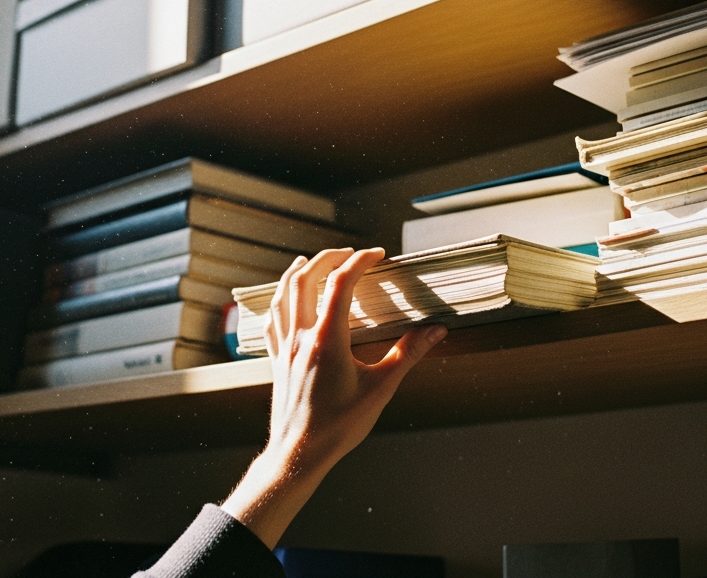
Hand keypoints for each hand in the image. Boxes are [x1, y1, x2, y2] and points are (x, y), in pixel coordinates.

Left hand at [220, 248, 446, 547]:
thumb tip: (435, 331)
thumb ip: (407, 355)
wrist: (299, 454)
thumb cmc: (339, 426)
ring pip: (282, 296)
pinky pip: (271, 320)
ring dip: (297, 273)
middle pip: (306, 280)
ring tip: (310, 262)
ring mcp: (284, 348)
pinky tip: (284, 301)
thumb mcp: (380, 390)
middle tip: (349, 252)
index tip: (378, 254)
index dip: (360, 261)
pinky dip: (278, 301)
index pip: (341, 284)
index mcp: (328, 340)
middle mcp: (301, 337)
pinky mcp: (276, 361)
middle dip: (328, 258)